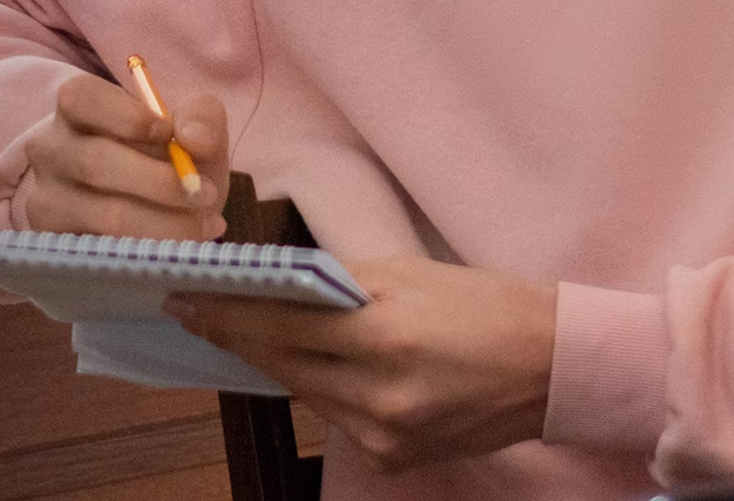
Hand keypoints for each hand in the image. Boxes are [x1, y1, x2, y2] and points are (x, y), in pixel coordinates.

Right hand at [15, 68, 229, 238]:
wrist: (155, 204)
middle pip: (95, 163)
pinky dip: (152, 250)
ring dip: (165, 223)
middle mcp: (49, 149)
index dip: (127, 117)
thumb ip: (201, 119)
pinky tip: (178, 245)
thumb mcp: (190, 127)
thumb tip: (195, 139)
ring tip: (206, 223)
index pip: (81, 98)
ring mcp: (47, 198)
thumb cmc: (167, 155)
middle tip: (205, 193)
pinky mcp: (57, 243)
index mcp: (76, 106)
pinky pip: (108, 252)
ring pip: (106, 215)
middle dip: (160, 182)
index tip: (170, 133)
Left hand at [171, 257, 557, 472]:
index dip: (225, 313)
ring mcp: (387, 435)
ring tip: (247, 330)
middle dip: (237, 336)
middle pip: (282, 364)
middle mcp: (381, 395)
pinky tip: (311, 364)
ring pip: (304, 393)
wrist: (552, 368)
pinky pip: (336, 417)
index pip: (280, 324)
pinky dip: (321, 389)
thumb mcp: (404, 275)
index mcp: (385, 336)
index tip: (181, 299)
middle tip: (195, 310)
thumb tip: (269, 286)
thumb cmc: (481, 305)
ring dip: (278, 362)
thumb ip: (333, 286)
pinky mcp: (394, 458)